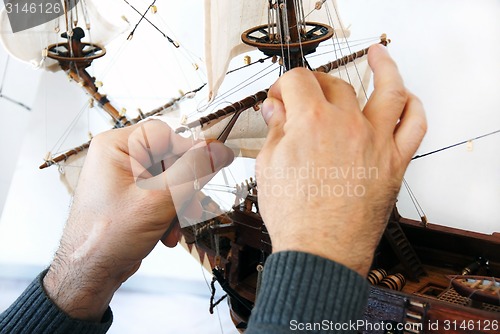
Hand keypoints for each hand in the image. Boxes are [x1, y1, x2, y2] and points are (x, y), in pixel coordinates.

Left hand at [43, 120, 233, 320]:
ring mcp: (125, 178)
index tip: (210, 168)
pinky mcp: (132, 196)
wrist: (89, 274)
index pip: (165, 134)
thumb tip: (220, 150)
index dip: (189, 152)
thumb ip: (193, 172)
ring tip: (175, 227)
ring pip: (170, 180)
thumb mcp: (159, 200)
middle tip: (190, 207)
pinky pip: (162, 195)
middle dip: (184, 188)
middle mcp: (119, 157)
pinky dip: (169, 214)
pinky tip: (166, 234)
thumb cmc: (108, 236)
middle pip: (170, 158)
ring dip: (179, 205)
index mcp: (116, 146)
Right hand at [256, 44, 425, 275]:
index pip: (296, 80)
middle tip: (306, 95)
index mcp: (310, 121)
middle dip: (315, 83)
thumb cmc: (294, 217)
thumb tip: (275, 109)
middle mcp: (347, 124)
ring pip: (388, 89)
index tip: (279, 97)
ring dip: (385, 67)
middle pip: (334, 83)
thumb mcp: (268, 167)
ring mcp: (375, 141)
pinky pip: (414, 125)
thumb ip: (275, 130)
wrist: (320, 252)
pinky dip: (413, 107)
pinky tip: (407, 98)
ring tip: (379, 57)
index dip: (282, 85)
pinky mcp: (394, 162)